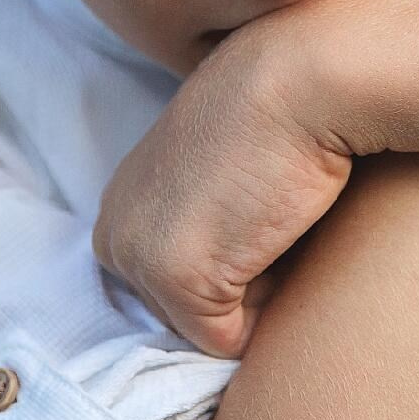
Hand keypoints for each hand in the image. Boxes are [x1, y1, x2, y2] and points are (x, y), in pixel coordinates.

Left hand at [93, 20, 350, 358]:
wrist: (305, 79)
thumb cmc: (284, 111)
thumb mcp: (222, 165)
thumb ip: (208, 214)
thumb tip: (237, 266)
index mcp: (122, 204)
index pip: (173, 287)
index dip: (232, 262)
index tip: (256, 205)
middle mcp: (113, 232)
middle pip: (185, 315)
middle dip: (236, 286)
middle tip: (267, 211)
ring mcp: (139, 258)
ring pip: (206, 328)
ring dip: (251, 296)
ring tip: (271, 218)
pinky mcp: (176, 278)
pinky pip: (228, 340)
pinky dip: (266, 311)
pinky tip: (277, 236)